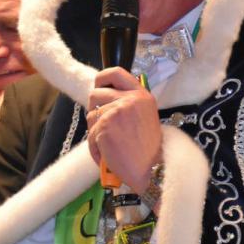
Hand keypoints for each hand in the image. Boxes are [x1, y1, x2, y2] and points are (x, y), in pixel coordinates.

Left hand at [86, 67, 161, 193]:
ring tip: (111, 145)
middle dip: (95, 111)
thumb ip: (127, 103)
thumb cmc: (147, 149)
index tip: (99, 87)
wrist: (153, 170)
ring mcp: (116, 112)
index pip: (115, 72)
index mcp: (141, 95)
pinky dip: (95, 148)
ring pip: (90, 116)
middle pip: (94, 95)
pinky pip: (90, 135)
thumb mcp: (145, 116)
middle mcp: (130, 100)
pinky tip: (109, 155)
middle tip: (105, 127)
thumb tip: (103, 95)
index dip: (102, 79)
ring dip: (95, 132)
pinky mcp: (104, 127)